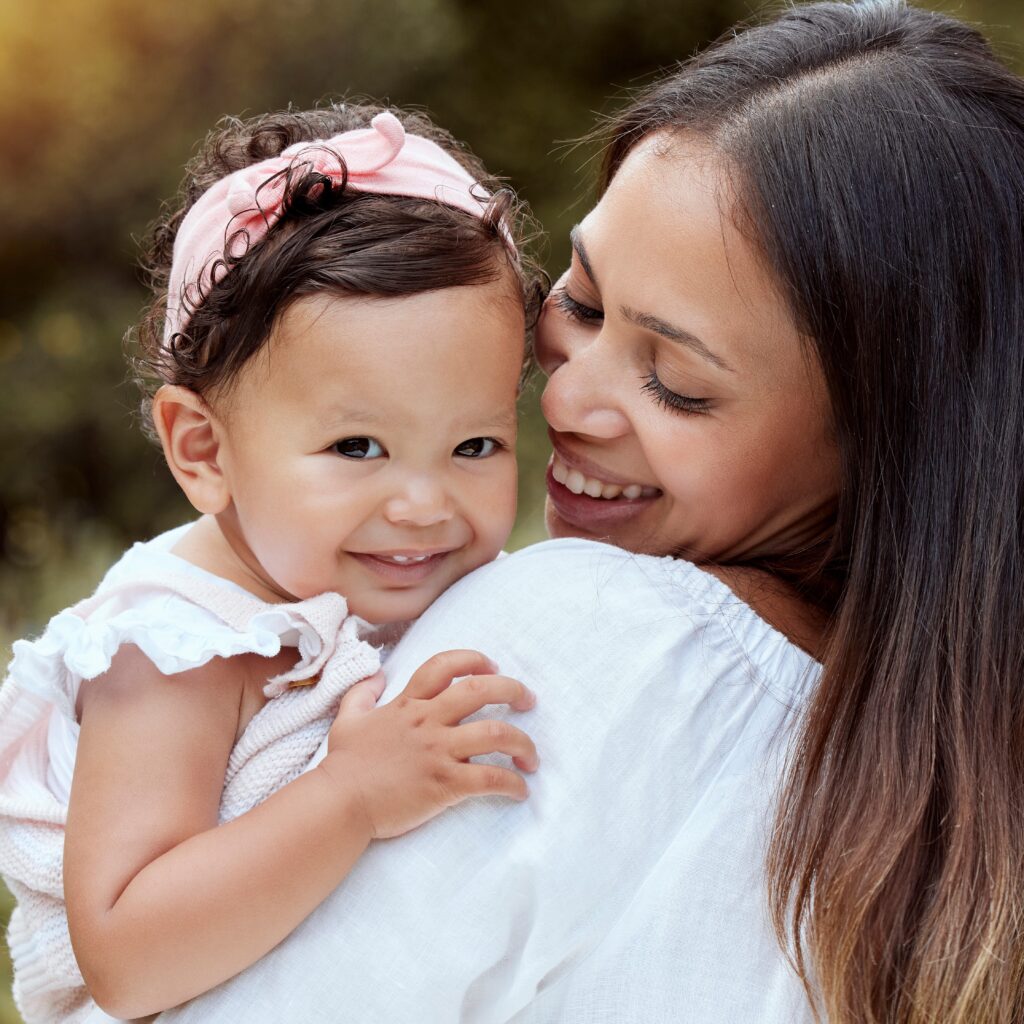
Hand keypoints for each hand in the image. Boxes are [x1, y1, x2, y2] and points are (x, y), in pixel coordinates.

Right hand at [320, 650, 537, 838]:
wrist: (339, 804)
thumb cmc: (344, 766)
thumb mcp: (347, 719)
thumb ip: (362, 694)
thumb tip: (376, 676)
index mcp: (408, 704)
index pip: (445, 666)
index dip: (473, 660)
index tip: (492, 667)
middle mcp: (428, 721)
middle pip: (481, 690)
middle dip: (513, 690)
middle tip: (528, 700)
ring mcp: (438, 752)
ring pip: (496, 733)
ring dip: (523, 743)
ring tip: (531, 757)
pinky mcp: (445, 784)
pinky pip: (490, 779)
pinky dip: (512, 784)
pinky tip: (520, 791)